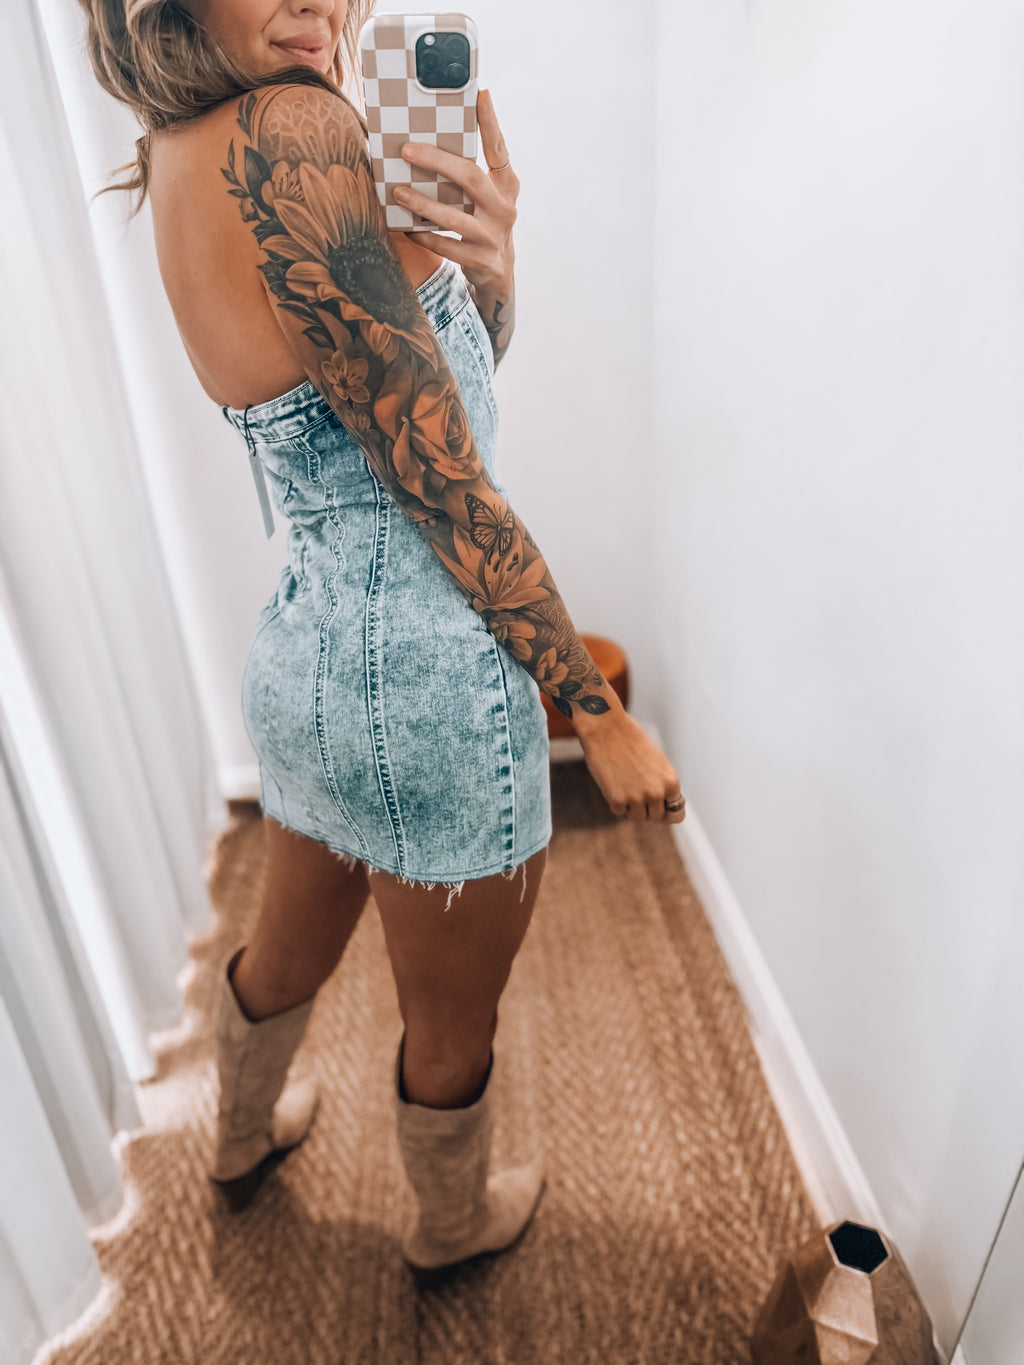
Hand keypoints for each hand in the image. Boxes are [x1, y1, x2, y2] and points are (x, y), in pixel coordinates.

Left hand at [393, 88, 518, 298]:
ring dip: (422, 203)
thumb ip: (471, 172)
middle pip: (470, 177)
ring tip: (398, 191)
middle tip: (407, 150)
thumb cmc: (485, 222)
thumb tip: (430, 141)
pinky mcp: (477, 259)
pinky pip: (445, 246)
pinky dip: (423, 237)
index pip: (498, 149)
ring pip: (453, 217)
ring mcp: (491, 236)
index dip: (491, 123)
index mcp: (507, 186)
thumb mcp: (488, 196)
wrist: (498, 271)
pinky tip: (406, 229)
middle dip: (437, 161)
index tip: (481, 94)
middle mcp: (503, 209)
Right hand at [576, 711, 686, 823]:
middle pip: (655, 817)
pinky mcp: (617, 800)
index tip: (658, 808)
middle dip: (646, 808)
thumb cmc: (631, 741)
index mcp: (671, 782)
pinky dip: (615, 801)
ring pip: (637, 817)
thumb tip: (659, 808)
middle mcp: (657, 792)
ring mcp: (637, 798)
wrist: (607, 728)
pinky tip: (613, 783)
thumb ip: (661, 785)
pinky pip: (619, 811)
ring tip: (624, 785)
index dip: (666, 811)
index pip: (676, 814)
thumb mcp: (657, 762)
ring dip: (631, 807)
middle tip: (635, 790)